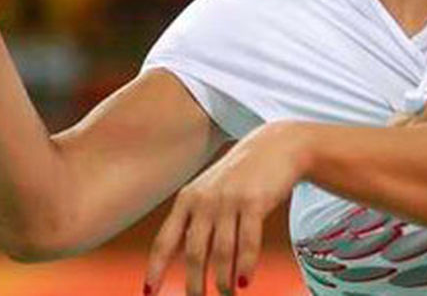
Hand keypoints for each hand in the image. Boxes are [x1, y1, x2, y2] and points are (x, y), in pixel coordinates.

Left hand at [144, 121, 311, 295]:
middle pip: (193, 253)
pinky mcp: (254, 202)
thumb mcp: (210, 192)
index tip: (150, 292)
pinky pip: (248, 242)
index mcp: (187, 199)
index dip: (156, 268)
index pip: (165, 241)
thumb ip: (195, 220)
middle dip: (194, 283)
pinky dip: (245, 266)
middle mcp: (204, 200)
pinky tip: (245, 282)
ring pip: (221, 252)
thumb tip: (184, 259)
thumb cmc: (241, 176)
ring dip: (223, 281)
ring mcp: (229, 200)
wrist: (276, 145)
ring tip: (226, 295)